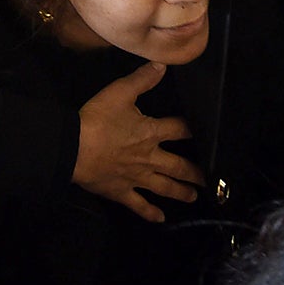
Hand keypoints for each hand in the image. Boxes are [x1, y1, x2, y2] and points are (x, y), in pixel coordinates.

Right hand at [72, 60, 201, 222]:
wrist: (75, 149)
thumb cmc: (98, 119)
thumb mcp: (119, 92)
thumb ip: (142, 79)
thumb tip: (163, 65)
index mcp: (150, 133)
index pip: (179, 130)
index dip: (193, 130)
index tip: (207, 134)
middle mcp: (149, 158)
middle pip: (178, 166)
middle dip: (195, 172)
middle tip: (208, 179)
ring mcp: (137, 178)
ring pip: (164, 187)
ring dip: (180, 192)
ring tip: (193, 197)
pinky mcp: (121, 192)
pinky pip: (139, 205)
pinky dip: (151, 213)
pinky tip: (161, 219)